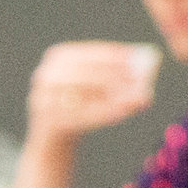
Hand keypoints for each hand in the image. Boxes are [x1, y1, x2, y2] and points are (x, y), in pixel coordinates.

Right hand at [26, 41, 157, 142]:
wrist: (53, 134)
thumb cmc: (83, 103)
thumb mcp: (97, 88)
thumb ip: (118, 81)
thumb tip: (143, 89)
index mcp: (61, 57)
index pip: (92, 53)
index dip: (115, 56)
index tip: (135, 59)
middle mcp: (48, 74)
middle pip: (87, 73)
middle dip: (115, 77)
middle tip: (138, 81)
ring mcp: (45, 97)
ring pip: (85, 95)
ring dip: (112, 97)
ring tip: (135, 100)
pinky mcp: (49, 119)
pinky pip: (80, 116)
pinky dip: (103, 114)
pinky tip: (121, 114)